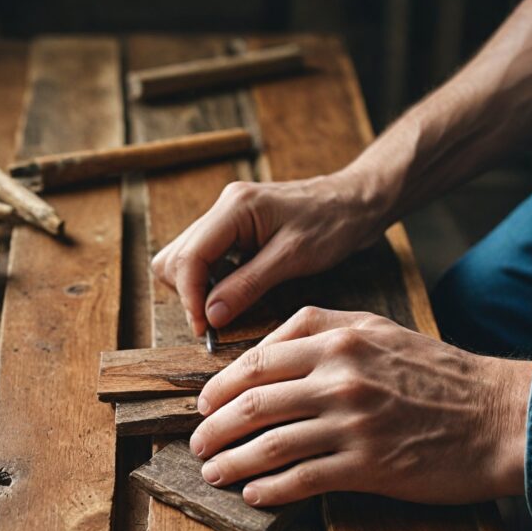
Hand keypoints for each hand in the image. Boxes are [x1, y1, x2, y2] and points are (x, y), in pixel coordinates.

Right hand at [150, 174, 383, 335]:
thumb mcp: (292, 258)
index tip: (204, 328)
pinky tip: (233, 294)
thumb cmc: (333, 223)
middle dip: (188, 293)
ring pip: (183, 258)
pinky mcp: (234, 228)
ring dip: (195, 288)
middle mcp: (224, 207)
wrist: (356, 202)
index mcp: (235, 207)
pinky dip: (209, 281)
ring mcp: (226, 216)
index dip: (189, 298)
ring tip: (225, 308)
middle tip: (214, 322)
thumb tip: (210, 316)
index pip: (188, 257)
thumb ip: (247, 286)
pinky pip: (204, 258)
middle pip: (175, 257)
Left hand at [189, 307, 531, 506]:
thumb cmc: (437, 373)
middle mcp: (340, 377)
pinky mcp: (369, 466)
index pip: (256, 362)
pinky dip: (270, 489)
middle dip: (214, 427)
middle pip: (252, 403)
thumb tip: (262, 350)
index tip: (204, 404)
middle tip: (198, 443)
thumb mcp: (378, 330)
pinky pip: (302, 479)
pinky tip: (254, 493)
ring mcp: (353, 423)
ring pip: (270, 444)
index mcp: (338, 340)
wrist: (499, 416)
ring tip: (212, 472)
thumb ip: (320, 329)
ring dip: (232, 462)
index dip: (219, 386)